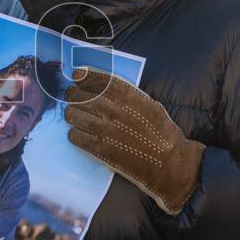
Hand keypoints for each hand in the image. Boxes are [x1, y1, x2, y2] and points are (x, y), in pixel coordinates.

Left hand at [64, 69, 203, 215]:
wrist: (168, 163)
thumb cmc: (162, 132)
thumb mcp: (149, 103)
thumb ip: (126, 93)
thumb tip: (103, 84)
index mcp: (126, 95)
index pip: (93, 79)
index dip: (82, 76)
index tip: (78, 76)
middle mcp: (111, 109)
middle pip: (77, 96)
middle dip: (73, 96)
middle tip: (74, 98)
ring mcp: (103, 129)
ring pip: (72, 115)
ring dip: (72, 114)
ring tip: (77, 117)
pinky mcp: (98, 149)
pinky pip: (74, 136)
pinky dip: (75, 134)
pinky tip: (81, 134)